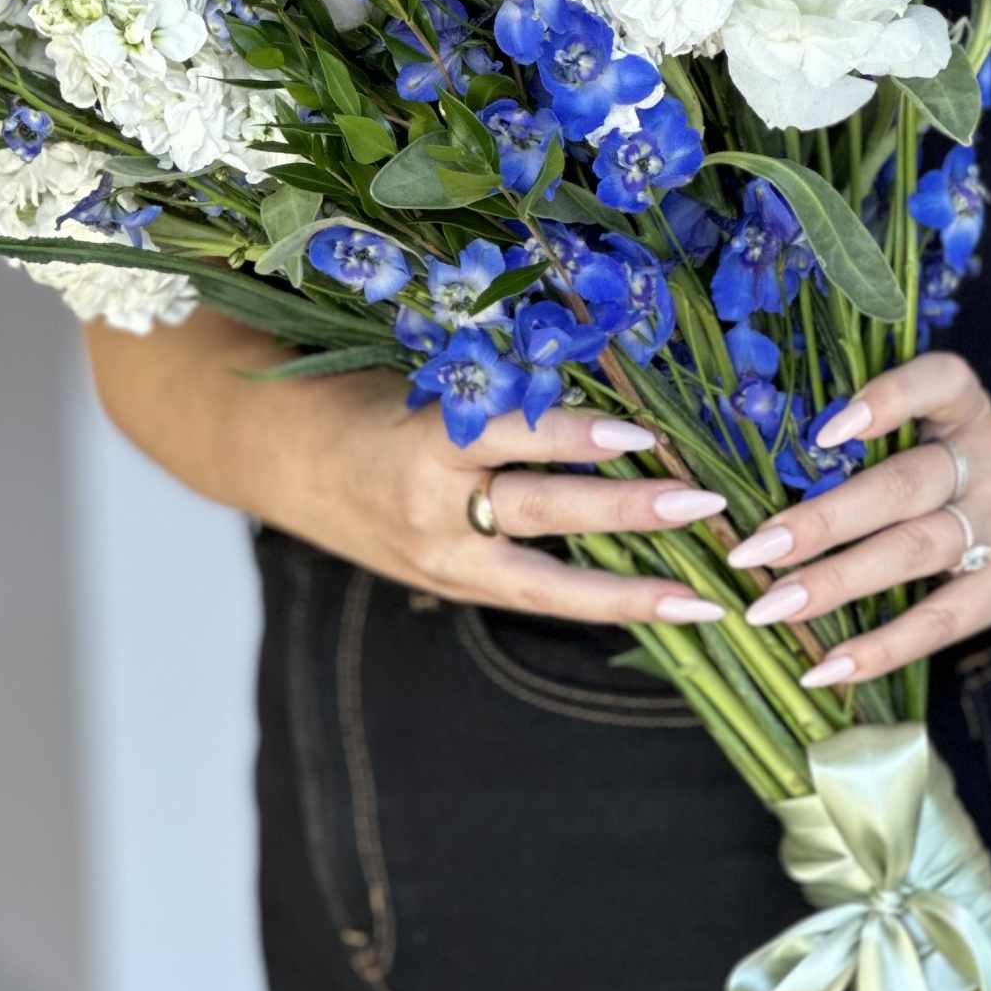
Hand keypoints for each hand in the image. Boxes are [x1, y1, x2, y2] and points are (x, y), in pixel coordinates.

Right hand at [259, 366, 731, 626]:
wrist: (287, 459)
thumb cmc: (368, 399)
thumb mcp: (429, 382)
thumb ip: (506, 396)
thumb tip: (613, 384)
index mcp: (427, 439)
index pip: (515, 437)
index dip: (578, 435)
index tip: (644, 432)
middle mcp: (435, 507)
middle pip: (543, 511)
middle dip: (628, 512)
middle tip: (703, 503)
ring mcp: (442, 560)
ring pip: (547, 584)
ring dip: (629, 589)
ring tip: (700, 596)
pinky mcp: (449, 588)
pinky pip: (533, 598)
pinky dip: (595, 603)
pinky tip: (658, 608)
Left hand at [723, 353, 990, 688]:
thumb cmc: (977, 486)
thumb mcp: (949, 445)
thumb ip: (885, 450)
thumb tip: (764, 482)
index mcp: (968, 413)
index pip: (941, 382)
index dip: (887, 400)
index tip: (825, 433)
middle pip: (901, 485)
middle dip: (820, 520)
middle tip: (751, 549)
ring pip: (910, 551)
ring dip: (833, 583)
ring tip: (769, 609)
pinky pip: (939, 619)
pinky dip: (880, 646)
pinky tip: (827, 667)